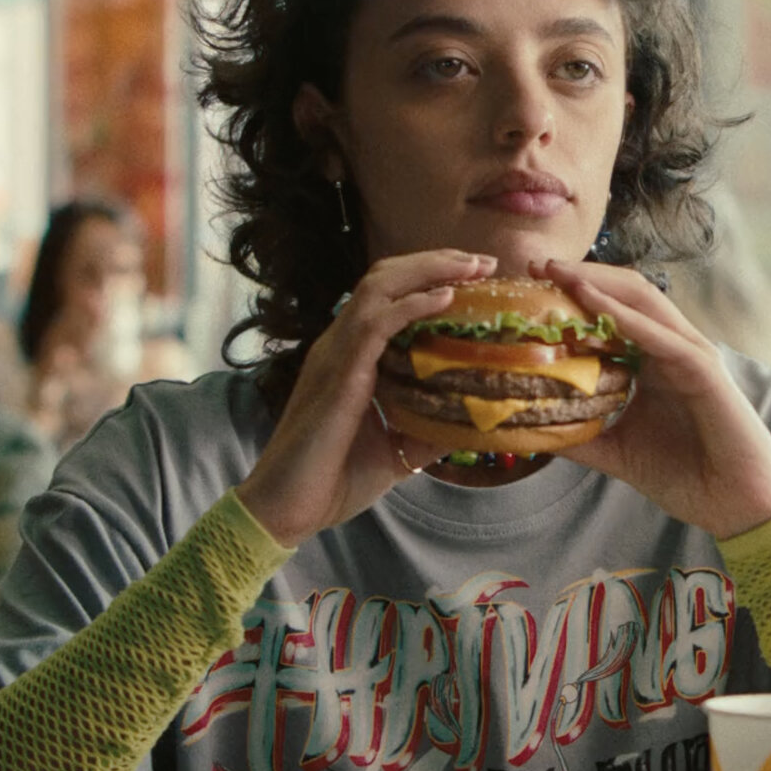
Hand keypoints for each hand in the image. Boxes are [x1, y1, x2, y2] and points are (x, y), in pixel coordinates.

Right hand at [237, 250, 497, 545]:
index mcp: (349, 358)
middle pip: (384, 279)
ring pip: (379, 287)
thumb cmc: (332, 481)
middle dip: (436, 262)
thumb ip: (428, 431)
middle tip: (483, 261)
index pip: (386, 298)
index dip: (427, 278)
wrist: (286, 509)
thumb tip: (473, 424)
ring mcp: (335, 355)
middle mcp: (339, 346)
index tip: (474, 276)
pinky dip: (413, 304)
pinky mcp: (339, 373)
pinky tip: (446, 297)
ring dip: (428, 270)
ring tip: (471, 266)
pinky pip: (376, 322)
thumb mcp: (396, 452)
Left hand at [531, 259, 770, 538]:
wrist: (734, 504)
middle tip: (536, 265)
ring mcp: (690, 354)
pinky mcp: (704, 370)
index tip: (530, 286)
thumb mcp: (617, 452)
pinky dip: (624, 317)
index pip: (613, 312)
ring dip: (599, 283)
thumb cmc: (685, 476)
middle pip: (626, 294)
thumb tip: (528, 431)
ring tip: (557, 272)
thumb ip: (579, 438)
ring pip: (643, 301)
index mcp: (654, 362)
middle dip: (581, 275)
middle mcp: (672, 349)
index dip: (574, 294)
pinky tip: (591, 303)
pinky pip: (660, 336)